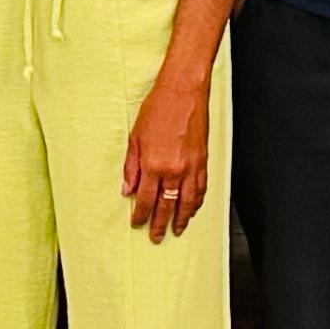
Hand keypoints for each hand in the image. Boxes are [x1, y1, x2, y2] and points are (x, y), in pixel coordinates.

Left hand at [122, 61, 215, 240]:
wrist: (183, 91)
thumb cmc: (158, 108)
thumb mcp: (135, 137)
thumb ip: (131, 166)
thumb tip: (126, 189)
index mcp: (153, 165)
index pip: (145, 199)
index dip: (140, 215)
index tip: (137, 223)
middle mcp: (173, 170)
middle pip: (166, 206)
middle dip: (159, 224)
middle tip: (156, 236)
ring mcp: (191, 168)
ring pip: (186, 203)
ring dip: (181, 219)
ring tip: (177, 230)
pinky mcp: (203, 162)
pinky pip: (201, 190)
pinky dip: (197, 203)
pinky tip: (193, 209)